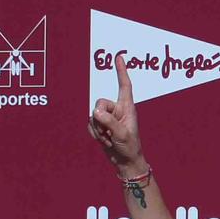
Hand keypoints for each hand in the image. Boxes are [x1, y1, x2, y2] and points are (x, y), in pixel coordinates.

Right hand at [87, 53, 145, 174]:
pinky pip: (89, 124)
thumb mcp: (121, 134)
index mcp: (127, 107)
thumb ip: (109, 122)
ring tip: (110, 139)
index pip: (124, 86)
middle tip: (109, 134)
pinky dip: (95, 134)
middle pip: (99, 104)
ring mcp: (108, 117)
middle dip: (101, 120)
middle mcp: (117, 109)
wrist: (124, 161)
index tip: (119, 57)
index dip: (121, 71)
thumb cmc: (129, 147)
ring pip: (92, 116)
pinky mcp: (100, 125)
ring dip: (99, 130)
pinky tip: (105, 141)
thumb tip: (95, 112)